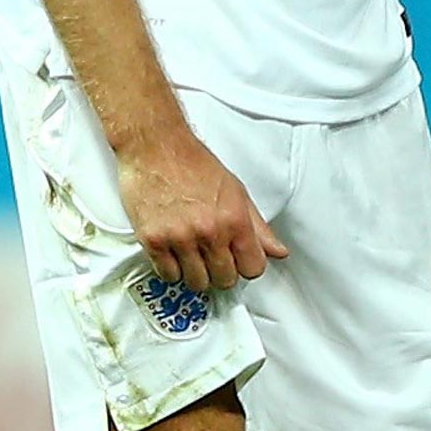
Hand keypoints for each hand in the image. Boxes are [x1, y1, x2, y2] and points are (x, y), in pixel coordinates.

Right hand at [116, 126, 288, 290]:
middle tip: (215, 256)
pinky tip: (175, 251)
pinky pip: (168, 275)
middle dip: (223, 272)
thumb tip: (277, 251)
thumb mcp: (236, 191)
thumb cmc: (194, 164)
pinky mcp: (153, 241)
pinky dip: (172, 268)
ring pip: (197, 283)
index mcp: (234, 218)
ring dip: (197, 272)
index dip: (248, 266)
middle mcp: (209, 231)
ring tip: (195, 253)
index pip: (253, 268)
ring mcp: (180, 238)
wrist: (157, 147)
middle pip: (225, 280)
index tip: (241, 261)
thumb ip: (258, 226)